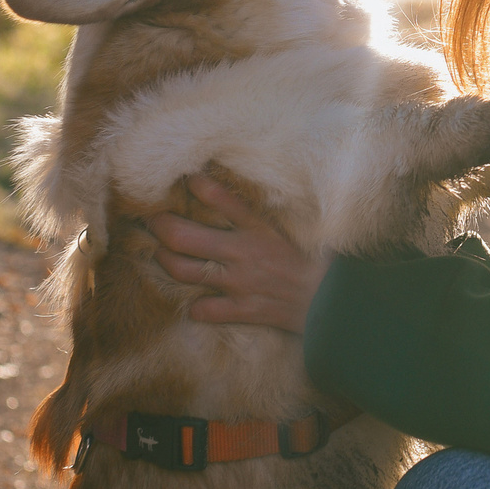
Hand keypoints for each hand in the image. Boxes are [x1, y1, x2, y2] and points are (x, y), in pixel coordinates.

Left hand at [148, 175, 330, 333]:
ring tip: (161, 253)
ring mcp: (239, 282)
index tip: (185, 178)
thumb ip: (273, 213)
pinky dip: (196, 308)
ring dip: (166, 261)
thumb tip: (255, 193)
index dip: (195, 185)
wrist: (338, 302)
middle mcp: (242, 251)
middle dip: (160, 225)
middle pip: (183, 236)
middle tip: (150, 218)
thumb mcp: (300, 227)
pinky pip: (206, 310)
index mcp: (259, 227)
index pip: (220, 198)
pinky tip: (194, 305)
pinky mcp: (244, 309)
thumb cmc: (324, 262)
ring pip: (184, 270)